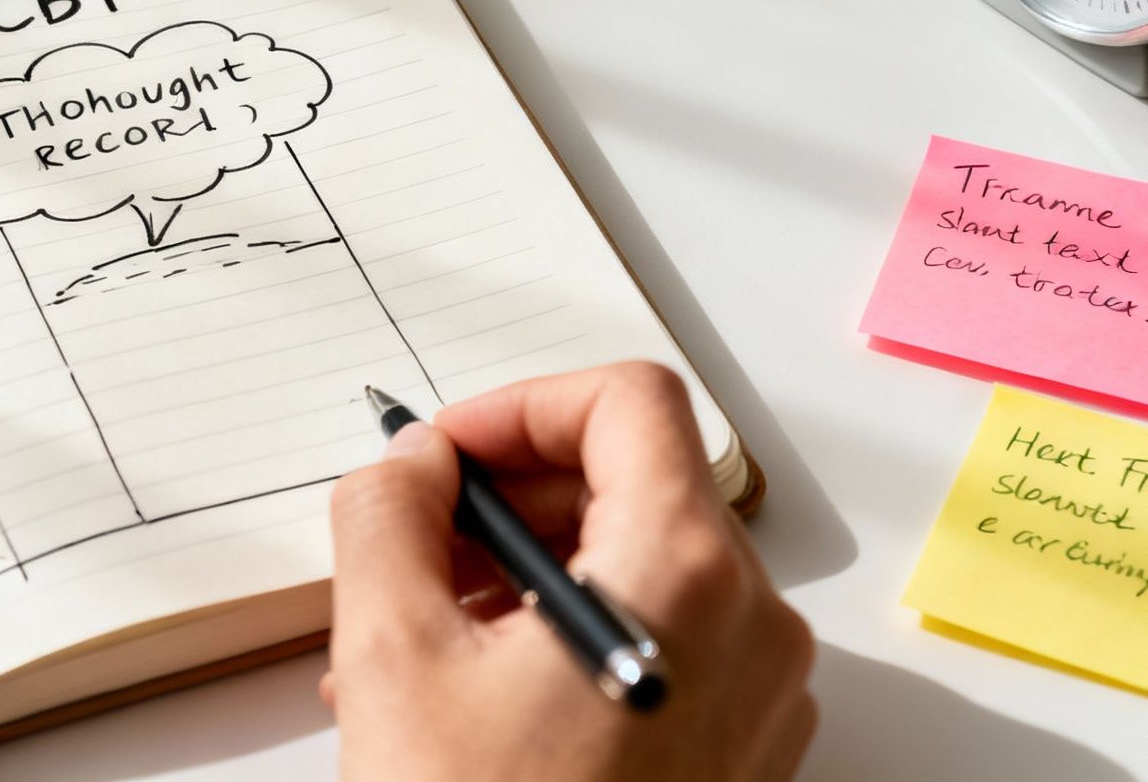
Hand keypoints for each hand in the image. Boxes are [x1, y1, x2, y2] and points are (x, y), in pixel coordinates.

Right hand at [324, 362, 813, 781]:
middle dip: (510, 497)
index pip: (626, 400)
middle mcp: (750, 623)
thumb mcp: (393, 656)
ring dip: (528, 569)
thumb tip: (408, 465)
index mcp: (682, 572)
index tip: (447, 454)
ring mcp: (759, 693)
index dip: (519, 405)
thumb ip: (388, 516)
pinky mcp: (743, 748)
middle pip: (635, 479)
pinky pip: (662, 640)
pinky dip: (570, 632)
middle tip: (418, 541)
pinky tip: (474, 690)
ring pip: (642, 563)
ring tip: (423, 630)